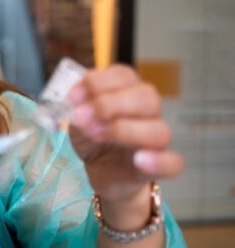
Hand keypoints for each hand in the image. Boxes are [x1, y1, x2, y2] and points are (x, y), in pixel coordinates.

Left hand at [67, 65, 183, 227]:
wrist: (97, 172)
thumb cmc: (91, 139)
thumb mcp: (78, 119)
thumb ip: (79, 108)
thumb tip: (79, 103)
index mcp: (126, 93)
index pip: (124, 75)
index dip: (98, 82)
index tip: (73, 98)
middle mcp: (146, 113)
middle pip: (147, 97)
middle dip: (110, 104)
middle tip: (82, 117)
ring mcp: (154, 140)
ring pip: (159, 129)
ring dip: (123, 130)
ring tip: (95, 135)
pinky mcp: (158, 167)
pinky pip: (174, 163)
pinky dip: (159, 161)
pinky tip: (139, 159)